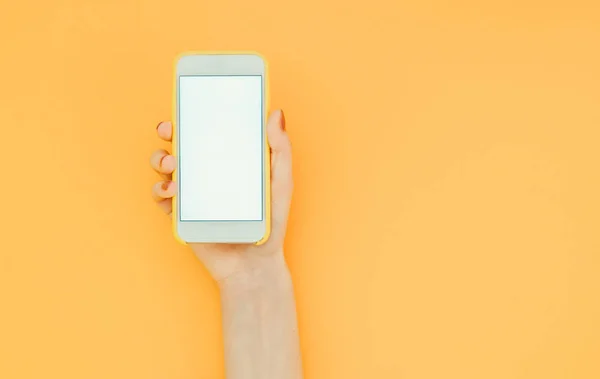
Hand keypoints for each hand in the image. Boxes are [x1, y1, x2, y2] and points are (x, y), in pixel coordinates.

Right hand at [150, 110, 292, 283]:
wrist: (254, 264)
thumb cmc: (271, 222)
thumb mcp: (281, 183)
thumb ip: (280, 149)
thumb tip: (275, 113)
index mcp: (228, 159)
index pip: (207, 130)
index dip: (193, 114)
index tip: (188, 104)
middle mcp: (206, 172)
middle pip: (179, 143)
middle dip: (168, 131)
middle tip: (170, 129)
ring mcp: (191, 192)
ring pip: (164, 166)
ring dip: (160, 158)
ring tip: (172, 164)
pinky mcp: (181, 214)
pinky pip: (161, 197)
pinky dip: (160, 190)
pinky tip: (172, 191)